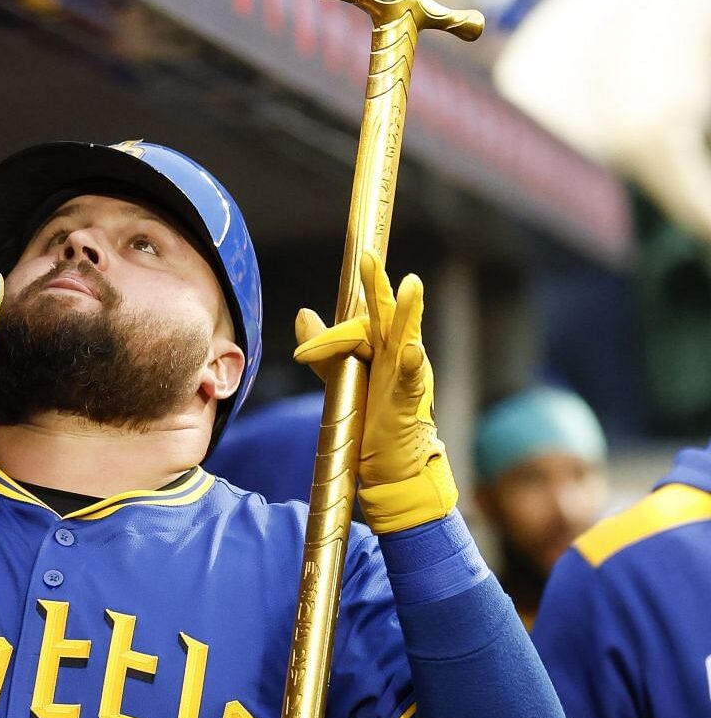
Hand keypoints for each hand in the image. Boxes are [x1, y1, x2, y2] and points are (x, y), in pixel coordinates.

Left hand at [293, 252, 458, 532]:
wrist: (390, 462)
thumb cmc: (371, 415)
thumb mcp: (341, 375)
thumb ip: (325, 347)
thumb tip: (304, 313)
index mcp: (379, 346)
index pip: (355, 324)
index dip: (329, 335)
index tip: (304, 353)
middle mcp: (395, 354)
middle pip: (386, 314)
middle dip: (377, 285)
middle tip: (369, 256)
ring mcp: (405, 375)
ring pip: (406, 335)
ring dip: (408, 311)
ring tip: (410, 284)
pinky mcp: (410, 400)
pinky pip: (412, 379)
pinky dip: (412, 364)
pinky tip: (412, 350)